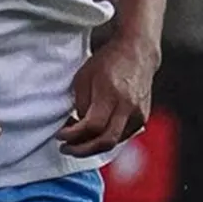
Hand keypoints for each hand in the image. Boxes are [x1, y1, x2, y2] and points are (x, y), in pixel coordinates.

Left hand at [59, 35, 158, 157]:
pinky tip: (94, 135)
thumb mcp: (84, 77)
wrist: (137, 52)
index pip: (92, 126)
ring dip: (93, 147)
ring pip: (115, 142)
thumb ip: (81, 104)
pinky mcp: (143, 117)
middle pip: (105, 141)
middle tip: (66, 148)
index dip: (73, 135)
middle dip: (82, 150)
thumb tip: (78, 126)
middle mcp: (128, 106)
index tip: (60, 135)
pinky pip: (122, 136)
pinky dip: (106, 139)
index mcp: (111, 94)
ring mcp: (138, 113)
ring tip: (78, 142)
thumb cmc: (108, 61)